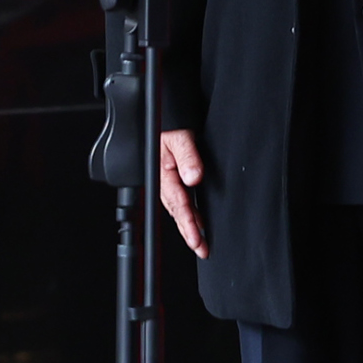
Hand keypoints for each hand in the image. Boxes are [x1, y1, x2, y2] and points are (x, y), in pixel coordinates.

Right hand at [158, 129, 209, 257]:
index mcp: (162, 173)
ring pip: (177, 207)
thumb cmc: (168, 122)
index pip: (178, 204)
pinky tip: (197, 219)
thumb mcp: (179, 136)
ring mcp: (166, 177)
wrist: (160, 114)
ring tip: (200, 241)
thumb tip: (193, 177)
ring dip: (188, 224)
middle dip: (189, 232)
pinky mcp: (172, 174)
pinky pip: (179, 198)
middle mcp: (163, 178)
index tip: (197, 240)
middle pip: (176, 211)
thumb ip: (187, 156)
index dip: (188, 223)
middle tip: (202, 249)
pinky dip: (188, 211)